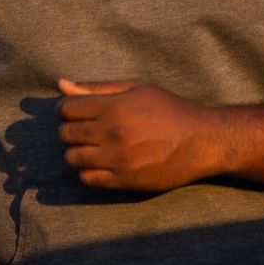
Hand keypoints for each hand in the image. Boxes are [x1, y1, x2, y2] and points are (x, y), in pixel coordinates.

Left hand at [57, 78, 221, 189]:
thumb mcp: (137, 89)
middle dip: (71, 130)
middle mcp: (112, 132)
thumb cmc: (170, 110)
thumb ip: (97, 88)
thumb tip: (61, 84)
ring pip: (72, 158)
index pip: (66, 108)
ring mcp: (117, 159)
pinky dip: (89, 171)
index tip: (77, 111)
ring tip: (94, 147)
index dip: (68, 108)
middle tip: (88, 129)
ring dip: (78, 151)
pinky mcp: (124, 180)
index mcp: (114, 106)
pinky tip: (103, 162)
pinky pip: (87, 179)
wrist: (202, 141)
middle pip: (66, 133)